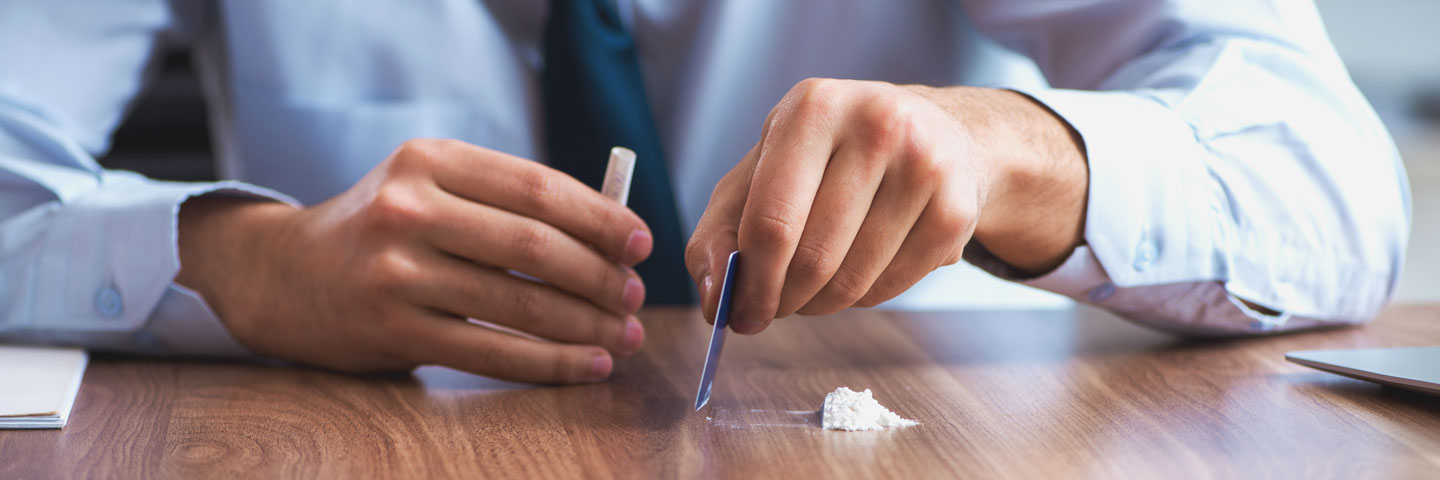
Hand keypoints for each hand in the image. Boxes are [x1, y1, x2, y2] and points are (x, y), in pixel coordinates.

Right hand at [176, 139, 652, 382]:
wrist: (285, 275)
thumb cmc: (384, 229)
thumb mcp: (431, 188)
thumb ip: (507, 202)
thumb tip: (611, 235)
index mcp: (430, 161)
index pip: (536, 187)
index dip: (599, 218)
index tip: (640, 242)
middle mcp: (409, 209)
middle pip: (533, 246)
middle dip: (599, 276)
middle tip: (635, 296)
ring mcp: (397, 271)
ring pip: (518, 304)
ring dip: (585, 325)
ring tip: (625, 336)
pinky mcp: (393, 329)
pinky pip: (491, 352)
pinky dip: (550, 362)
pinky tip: (587, 365)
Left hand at [685, 79, 1086, 332]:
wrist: (932, 131)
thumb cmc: (827, 157)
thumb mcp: (760, 172)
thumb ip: (719, 232)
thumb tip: (714, 298)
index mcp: (812, 108)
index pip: (772, 220)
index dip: (751, 283)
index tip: (740, 314)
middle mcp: (875, 125)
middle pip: (813, 258)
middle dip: (783, 300)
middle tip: (774, 308)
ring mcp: (925, 165)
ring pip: (854, 280)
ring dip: (821, 304)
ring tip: (814, 288)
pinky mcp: (957, 209)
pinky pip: (893, 287)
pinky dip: (864, 298)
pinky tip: (859, 271)